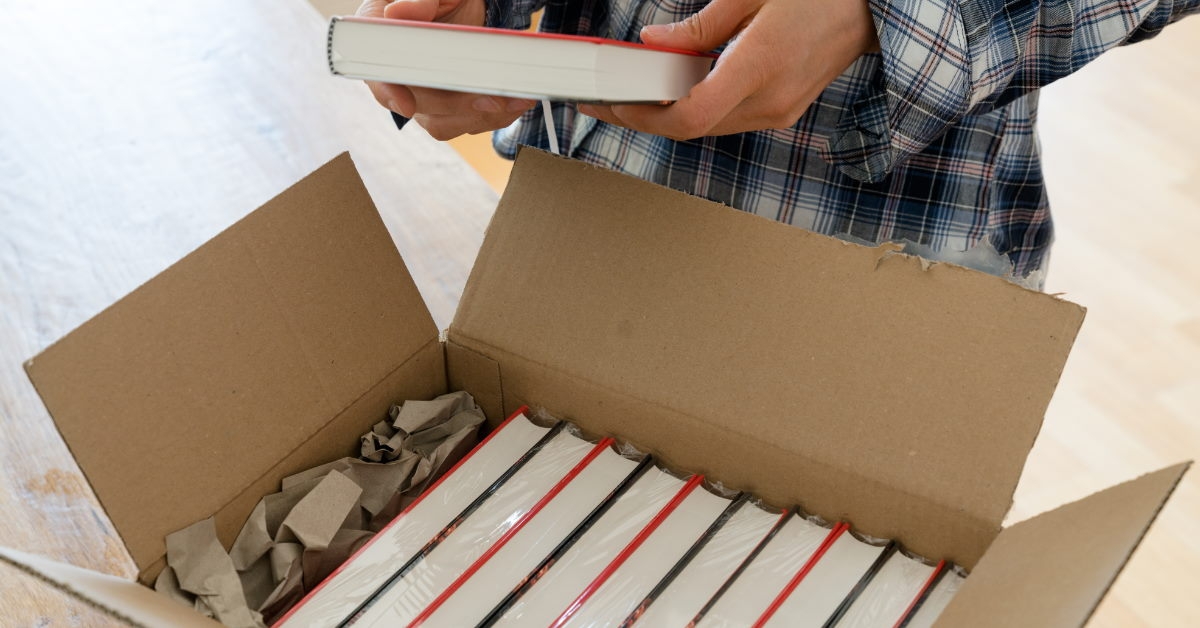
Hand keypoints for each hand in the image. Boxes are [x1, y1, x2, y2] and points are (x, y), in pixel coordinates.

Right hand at [357, 0, 536, 139]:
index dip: (389, 93)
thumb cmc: (441, 1)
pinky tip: (516, 102)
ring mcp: (422, 99)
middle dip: (459, 105)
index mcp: (380, 43)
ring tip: (518, 99)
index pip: (377, 75)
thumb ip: (418, 0)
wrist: (464, 11)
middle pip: (420, 106)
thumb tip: (397, 12)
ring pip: (445, 124)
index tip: (407, 105)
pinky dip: (495, 116)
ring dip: (482, 115)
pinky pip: (467, 124)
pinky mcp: (448, 111)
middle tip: (495, 97)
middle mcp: (398, 78)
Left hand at [578, 0, 878, 139]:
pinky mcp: (780, 111)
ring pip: (705, 127)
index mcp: (761, 67)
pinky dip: (691, 109)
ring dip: (664, 116)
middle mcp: (769, 101)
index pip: (690, 115)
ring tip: (628, 95)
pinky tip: (670, 92)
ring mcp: (777, 112)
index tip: (612, 100)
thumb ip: (698, 26)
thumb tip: (654, 45)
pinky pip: (724, 119)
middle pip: (690, 128)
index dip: (644, 115)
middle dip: (641, 118)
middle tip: (603, 100)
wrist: (871, 9)